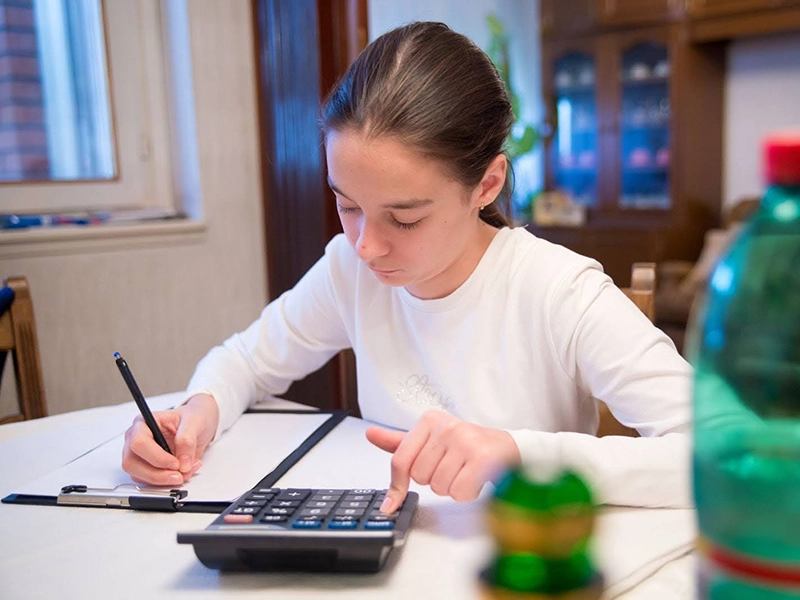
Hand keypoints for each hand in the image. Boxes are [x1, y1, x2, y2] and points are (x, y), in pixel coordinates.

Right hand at [121, 394, 218, 485]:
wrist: (199, 424)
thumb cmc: (193, 417)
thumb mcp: (195, 422)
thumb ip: (187, 439)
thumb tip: (183, 462)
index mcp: (144, 422)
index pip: (139, 443)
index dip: (156, 457)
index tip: (176, 463)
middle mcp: (136, 438)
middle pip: (132, 463)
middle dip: (157, 474)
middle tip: (179, 475)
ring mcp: (139, 454)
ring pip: (138, 475)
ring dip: (162, 480)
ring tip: (184, 473)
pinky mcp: (145, 467)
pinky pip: (148, 481)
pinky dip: (165, 482)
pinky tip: (182, 473)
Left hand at [366, 410, 520, 513]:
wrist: (507, 448)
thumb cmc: (466, 445)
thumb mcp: (430, 439)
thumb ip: (400, 442)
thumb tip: (370, 434)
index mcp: (430, 420)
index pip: (400, 459)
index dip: (397, 485)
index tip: (392, 502)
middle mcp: (446, 426)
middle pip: (420, 476)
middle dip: (434, 480)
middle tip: (451, 468)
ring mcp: (464, 441)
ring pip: (439, 486)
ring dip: (451, 487)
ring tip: (464, 471)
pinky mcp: (482, 458)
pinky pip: (459, 492)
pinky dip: (466, 493)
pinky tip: (475, 479)